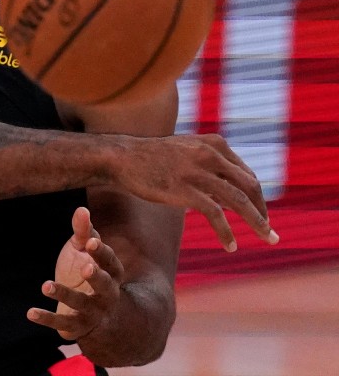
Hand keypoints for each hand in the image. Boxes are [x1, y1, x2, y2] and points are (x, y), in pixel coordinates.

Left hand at [28, 206, 122, 339]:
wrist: (94, 314)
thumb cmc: (86, 271)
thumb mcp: (84, 252)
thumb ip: (83, 232)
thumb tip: (82, 209)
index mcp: (112, 273)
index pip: (110, 262)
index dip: (101, 253)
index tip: (90, 242)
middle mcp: (107, 293)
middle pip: (105, 285)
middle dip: (97, 277)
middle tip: (86, 268)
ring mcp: (93, 312)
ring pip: (81, 304)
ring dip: (64, 294)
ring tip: (46, 285)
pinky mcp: (77, 326)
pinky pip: (62, 323)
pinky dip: (46, 318)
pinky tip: (30, 312)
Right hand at [111, 132, 278, 251]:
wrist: (120, 157)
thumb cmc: (151, 158)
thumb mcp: (186, 152)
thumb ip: (211, 166)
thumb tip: (231, 196)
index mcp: (214, 144)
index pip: (247, 174)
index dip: (257, 196)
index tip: (261, 213)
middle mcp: (210, 154)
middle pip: (250, 186)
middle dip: (263, 210)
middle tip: (269, 230)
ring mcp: (197, 172)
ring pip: (239, 201)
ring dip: (257, 223)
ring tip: (267, 238)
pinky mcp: (184, 190)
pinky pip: (216, 215)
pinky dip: (226, 232)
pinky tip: (230, 246)